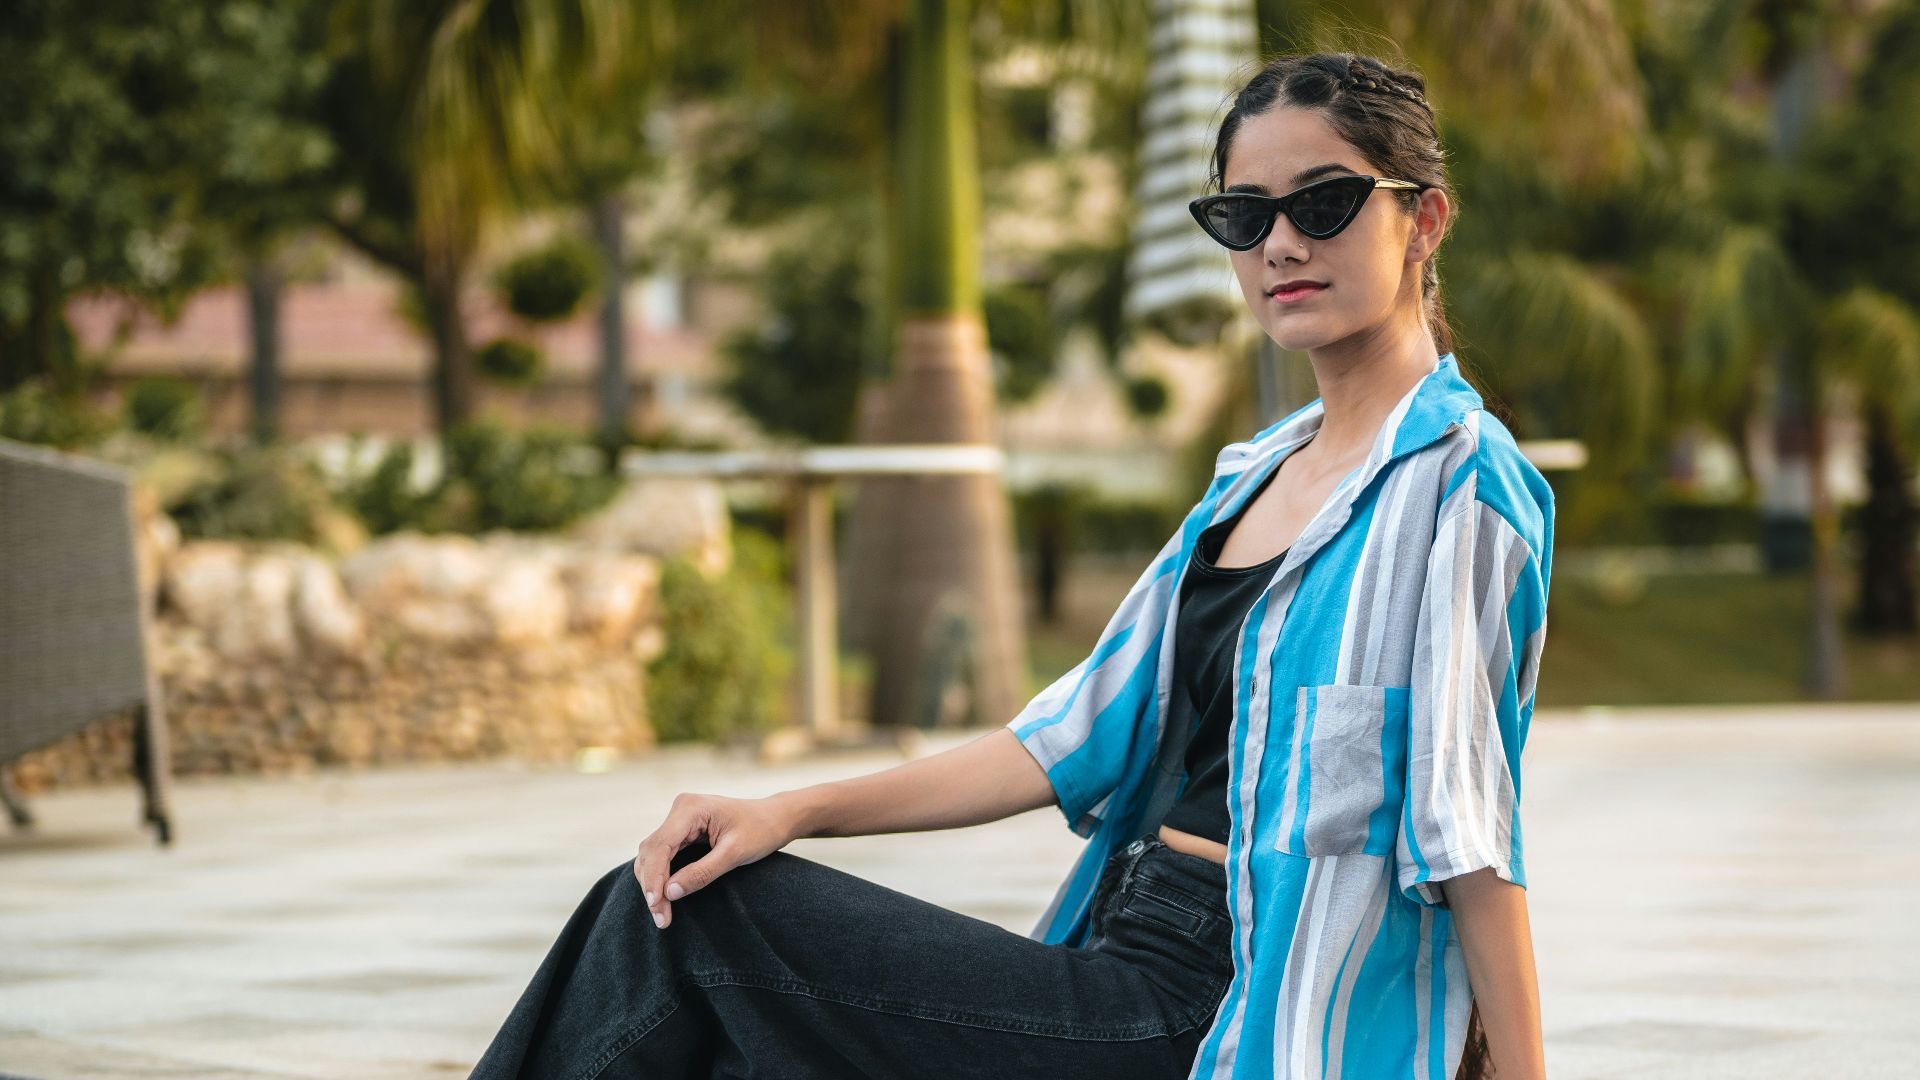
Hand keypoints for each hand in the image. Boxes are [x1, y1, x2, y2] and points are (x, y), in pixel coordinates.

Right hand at [632, 791, 800, 929]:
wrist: (776, 818)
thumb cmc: (761, 830)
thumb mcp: (735, 853)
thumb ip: (702, 872)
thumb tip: (670, 893)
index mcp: (691, 808)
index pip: (660, 846)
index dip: (654, 877)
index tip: (656, 905)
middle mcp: (680, 810)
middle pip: (652, 851)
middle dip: (652, 886)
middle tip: (661, 918)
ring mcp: (680, 819)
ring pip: (652, 855)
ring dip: (653, 884)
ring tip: (662, 914)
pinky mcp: (682, 830)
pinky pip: (663, 855)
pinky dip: (661, 877)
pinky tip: (664, 898)